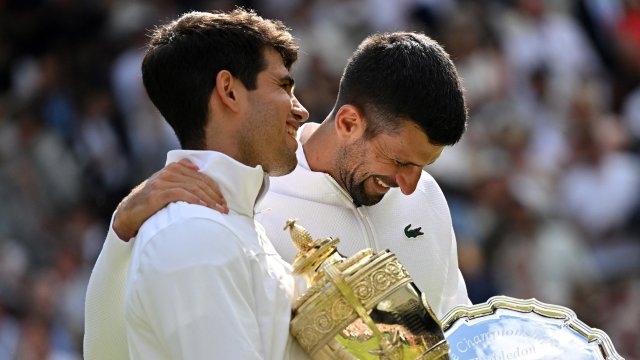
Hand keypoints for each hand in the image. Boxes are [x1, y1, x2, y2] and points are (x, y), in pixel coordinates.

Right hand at [113, 159, 227, 239]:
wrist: (127, 214)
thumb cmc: (150, 203)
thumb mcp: (165, 186)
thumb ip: (179, 177)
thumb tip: (196, 167)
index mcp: (173, 168)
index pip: (201, 177)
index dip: (215, 189)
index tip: (223, 202)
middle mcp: (168, 172)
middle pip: (199, 182)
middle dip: (215, 196)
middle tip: (225, 209)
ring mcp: (162, 182)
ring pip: (193, 188)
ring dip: (209, 200)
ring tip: (219, 211)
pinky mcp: (157, 193)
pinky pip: (182, 194)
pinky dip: (196, 200)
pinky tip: (205, 208)